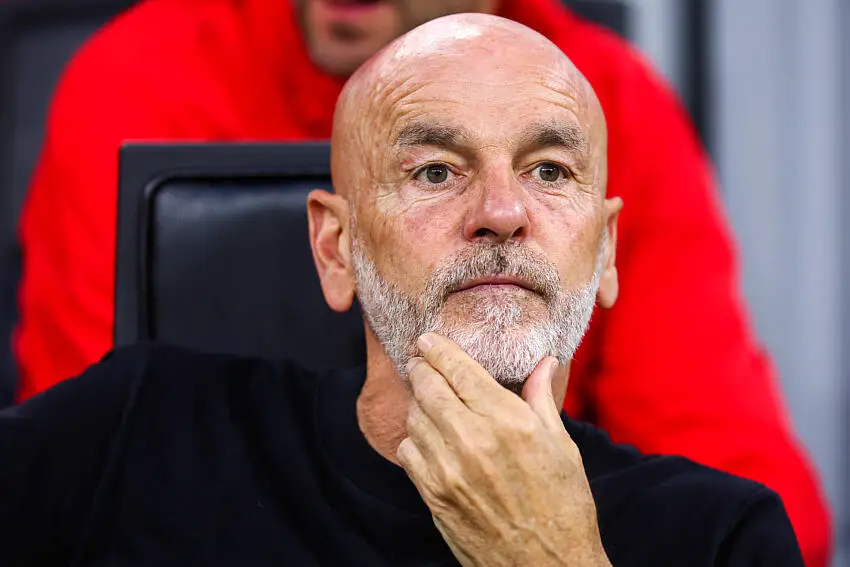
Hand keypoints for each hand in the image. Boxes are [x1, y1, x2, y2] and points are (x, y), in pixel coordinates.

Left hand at [397, 333, 609, 566]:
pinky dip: (413, 439)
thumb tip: (544, 362)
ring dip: (418, 403)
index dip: (438, 350)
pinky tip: (428, 438)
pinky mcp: (433, 495)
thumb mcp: (562, 447)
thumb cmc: (563, 507)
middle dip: (421, 369)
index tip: (428, 340)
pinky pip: (408, 453)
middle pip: (427, 388)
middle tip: (420, 361)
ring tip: (428, 399)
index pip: (458, 370)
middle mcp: (471, 440)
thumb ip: (541, 399)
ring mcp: (447, 469)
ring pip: (414, 418)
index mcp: (506, 422)